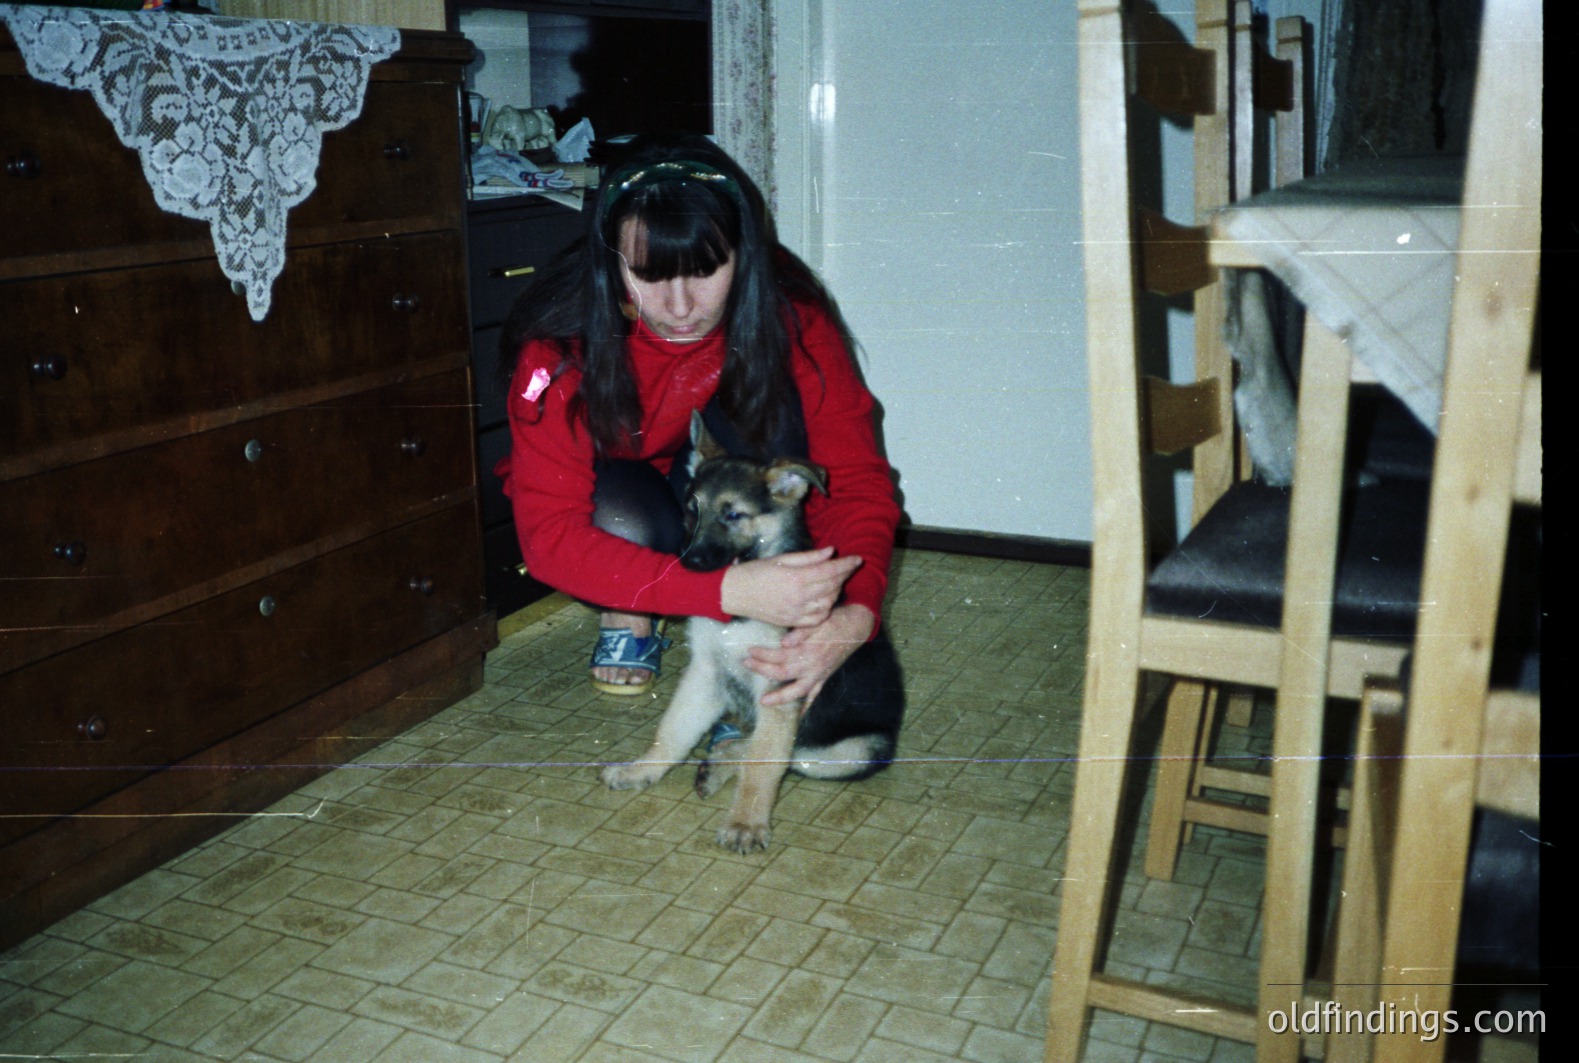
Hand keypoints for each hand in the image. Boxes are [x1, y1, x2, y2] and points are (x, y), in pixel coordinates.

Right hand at [719, 547, 862, 628]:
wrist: (734, 593)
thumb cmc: (755, 571)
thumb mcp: (782, 559)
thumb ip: (809, 557)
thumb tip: (831, 551)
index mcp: (796, 578)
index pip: (830, 570)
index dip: (846, 564)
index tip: (858, 559)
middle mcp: (798, 596)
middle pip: (832, 586)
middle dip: (844, 575)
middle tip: (848, 567)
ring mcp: (795, 612)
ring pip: (828, 603)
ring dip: (836, 591)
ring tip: (835, 581)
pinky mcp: (791, 622)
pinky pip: (817, 618)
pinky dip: (826, 609)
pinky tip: (825, 600)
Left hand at [744, 603, 876, 709]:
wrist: (856, 626)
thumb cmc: (835, 620)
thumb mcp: (819, 621)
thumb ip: (802, 632)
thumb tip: (785, 642)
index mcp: (809, 651)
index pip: (780, 655)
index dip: (763, 654)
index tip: (750, 650)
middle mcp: (813, 666)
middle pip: (783, 673)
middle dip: (762, 670)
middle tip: (746, 664)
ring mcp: (819, 674)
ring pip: (797, 691)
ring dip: (780, 697)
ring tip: (764, 702)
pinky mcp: (825, 677)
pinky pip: (814, 695)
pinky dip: (806, 706)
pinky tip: (798, 716)